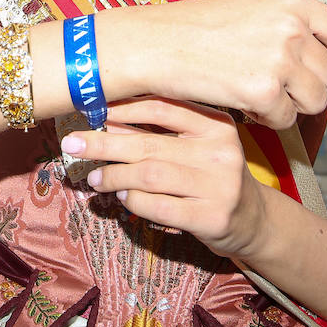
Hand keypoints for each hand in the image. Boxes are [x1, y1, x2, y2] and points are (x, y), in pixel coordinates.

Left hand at [61, 98, 265, 258]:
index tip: (92, 109)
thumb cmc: (214, 176)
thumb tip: (106, 122)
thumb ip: (160, 133)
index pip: (163, 107)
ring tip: (95, 178)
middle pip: (149, 143)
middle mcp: (221, 150)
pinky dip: (133, 200)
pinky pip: (159, 206)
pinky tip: (122, 196)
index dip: (123, 107)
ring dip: (115, 175)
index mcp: (216, 124)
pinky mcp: (212, 217)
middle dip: (104, 144)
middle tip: (72, 145)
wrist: (254, 220)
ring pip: (150, 175)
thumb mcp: (197, 146)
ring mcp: (219, 185)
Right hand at [133, 0, 326, 128]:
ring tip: (262, 95)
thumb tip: (325, 55)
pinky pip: (287, 119)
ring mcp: (280, 58)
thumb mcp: (254, 7)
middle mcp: (292, 25)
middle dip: (307, 85)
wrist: (156, 44)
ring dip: (292, 105)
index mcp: (293, 0)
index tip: (311, 64)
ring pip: (315, 100)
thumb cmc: (199, 27)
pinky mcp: (264, 90)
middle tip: (277, 85)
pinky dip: (269, 120)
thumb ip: (292, 24)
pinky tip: (246, 105)